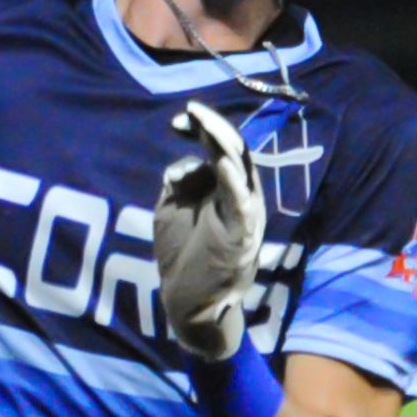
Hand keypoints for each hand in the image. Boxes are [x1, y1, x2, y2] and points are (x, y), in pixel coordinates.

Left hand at [153, 101, 267, 361]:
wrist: (190, 305)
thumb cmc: (183, 257)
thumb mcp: (172, 212)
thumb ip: (178, 185)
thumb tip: (179, 166)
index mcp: (222, 189)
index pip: (217, 148)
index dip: (200, 130)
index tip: (175, 122)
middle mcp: (239, 197)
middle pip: (233, 152)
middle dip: (212, 129)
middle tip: (190, 111)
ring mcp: (244, 216)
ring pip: (241, 173)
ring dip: (223, 147)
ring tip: (206, 127)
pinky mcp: (242, 237)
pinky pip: (242, 206)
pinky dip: (234, 184)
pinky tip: (221, 165)